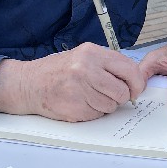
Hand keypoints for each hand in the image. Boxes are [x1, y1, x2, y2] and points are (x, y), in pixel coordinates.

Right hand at [0, 44, 145, 121]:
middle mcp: (86, 68)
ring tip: (89, 96)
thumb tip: (134, 80)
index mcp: (92, 53)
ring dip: (105, 105)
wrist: (29, 84)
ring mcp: (79, 88)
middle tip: (110, 94)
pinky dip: (93, 112)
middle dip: (121, 97)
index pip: (129, 69)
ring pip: (111, 105)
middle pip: (122, 91)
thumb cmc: (58, 71)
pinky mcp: (74, 106)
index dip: (137, 83)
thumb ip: (108, 65)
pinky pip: (97, 114)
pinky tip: (80, 102)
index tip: (136, 89)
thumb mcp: (83, 57)